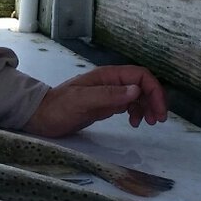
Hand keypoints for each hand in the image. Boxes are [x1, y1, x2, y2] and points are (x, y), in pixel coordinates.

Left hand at [21, 65, 167, 136]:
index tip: (159, 111)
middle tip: (158, 120)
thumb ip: (109, 95)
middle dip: (154, 100)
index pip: (140, 76)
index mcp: (107, 76)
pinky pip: (129, 104)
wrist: (41, 117)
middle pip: (142, 85)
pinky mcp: (106, 104)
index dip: (154, 90)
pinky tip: (135, 123)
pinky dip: (137, 112)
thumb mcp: (82, 101)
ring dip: (147, 107)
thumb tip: (136, 90)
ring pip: (138, 95)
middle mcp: (111, 82)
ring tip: (148, 124)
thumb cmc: (59, 108)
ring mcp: (109, 93)